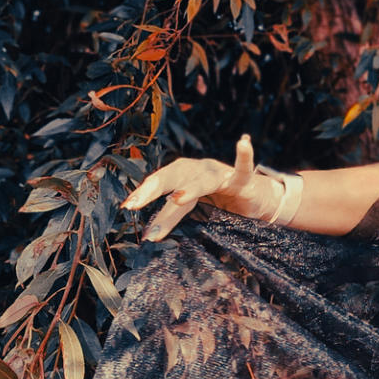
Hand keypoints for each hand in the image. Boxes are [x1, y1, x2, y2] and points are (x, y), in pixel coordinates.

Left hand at [121, 135, 275, 240]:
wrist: (252, 197)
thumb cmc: (219, 203)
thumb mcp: (192, 211)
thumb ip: (171, 217)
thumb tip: (147, 236)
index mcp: (183, 175)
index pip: (159, 182)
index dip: (143, 193)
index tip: (126, 206)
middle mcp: (198, 169)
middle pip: (174, 175)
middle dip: (154, 188)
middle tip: (136, 203)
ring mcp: (220, 173)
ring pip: (204, 179)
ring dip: (191, 188)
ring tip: (177, 198)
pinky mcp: (243, 181)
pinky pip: (243, 169)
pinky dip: (244, 157)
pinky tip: (243, 142)